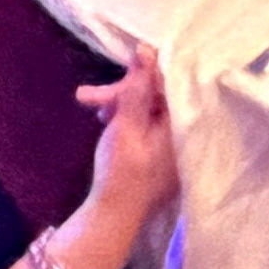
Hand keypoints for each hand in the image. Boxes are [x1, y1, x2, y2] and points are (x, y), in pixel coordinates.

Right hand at [76, 48, 178, 235]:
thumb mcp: (126, 126)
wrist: (112, 219)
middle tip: (85, 96)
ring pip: (147, 110)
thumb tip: (147, 50)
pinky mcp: (160, 156)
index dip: (146, 70)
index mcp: (183, 126)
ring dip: (118, 104)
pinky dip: (125, 119)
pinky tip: (104, 119)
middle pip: (156, 97)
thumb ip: (137, 89)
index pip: (170, 84)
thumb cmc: (121, 174)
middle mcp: (183, 134)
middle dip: (121, 92)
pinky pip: (146, 125)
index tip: (121, 61)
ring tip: (89, 105)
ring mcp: (172, 146)